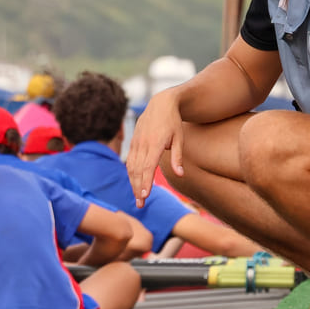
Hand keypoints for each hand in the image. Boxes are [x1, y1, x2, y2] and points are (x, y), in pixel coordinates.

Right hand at [125, 92, 184, 207]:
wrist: (161, 103)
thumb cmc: (173, 122)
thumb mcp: (179, 138)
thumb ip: (177, 157)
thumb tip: (180, 175)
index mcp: (155, 143)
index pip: (148, 166)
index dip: (146, 181)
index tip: (145, 195)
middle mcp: (143, 143)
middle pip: (137, 170)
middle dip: (138, 188)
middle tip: (141, 204)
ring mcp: (136, 142)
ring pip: (131, 166)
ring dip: (133, 183)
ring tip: (138, 198)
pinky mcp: (133, 141)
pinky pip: (130, 160)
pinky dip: (131, 173)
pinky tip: (134, 183)